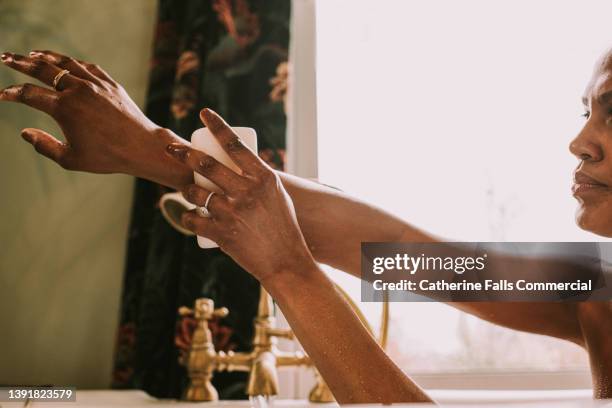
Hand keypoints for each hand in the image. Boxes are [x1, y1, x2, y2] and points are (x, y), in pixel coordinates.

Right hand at [0, 50, 190, 187]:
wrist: (142, 147)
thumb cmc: (108, 157)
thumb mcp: (71, 159)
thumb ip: (44, 146)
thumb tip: (25, 133)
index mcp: (65, 109)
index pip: (29, 94)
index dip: (12, 93)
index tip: (2, 95)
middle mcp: (78, 91)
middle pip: (43, 69)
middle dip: (21, 62)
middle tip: (6, 58)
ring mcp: (96, 84)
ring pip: (66, 64)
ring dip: (46, 57)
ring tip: (33, 54)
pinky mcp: (110, 84)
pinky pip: (88, 67)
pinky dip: (73, 63)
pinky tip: (66, 63)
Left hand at [166, 108, 315, 282]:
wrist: (286, 261)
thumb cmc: (283, 226)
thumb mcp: (277, 195)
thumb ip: (257, 178)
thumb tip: (239, 161)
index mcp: (264, 178)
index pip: (236, 144)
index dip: (217, 125)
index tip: (204, 113)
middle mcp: (247, 191)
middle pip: (207, 164)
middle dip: (183, 152)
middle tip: (170, 146)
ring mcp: (233, 212)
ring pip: (195, 193)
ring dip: (187, 191)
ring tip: (189, 192)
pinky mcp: (222, 233)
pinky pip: (193, 220)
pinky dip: (189, 218)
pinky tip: (190, 218)